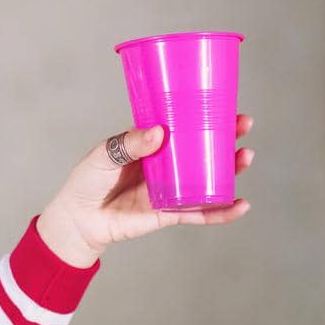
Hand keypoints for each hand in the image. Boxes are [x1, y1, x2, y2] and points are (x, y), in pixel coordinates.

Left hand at [37, 114, 255, 266]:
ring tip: (246, 156)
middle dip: (226, 137)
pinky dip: (221, 211)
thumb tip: (159, 132)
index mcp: (149, 144)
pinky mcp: (170, 214)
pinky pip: (200, 213)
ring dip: (231, 169)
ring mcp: (171, 189)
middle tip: (243, 125)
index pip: (180, 126)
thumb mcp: (103, 155)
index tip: (224, 105)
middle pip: (202, 150)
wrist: (78, 219)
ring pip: (208, 179)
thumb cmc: (87, 181)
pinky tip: (241, 205)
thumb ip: (128, 144)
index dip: (202, 115)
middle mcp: (165, 165)